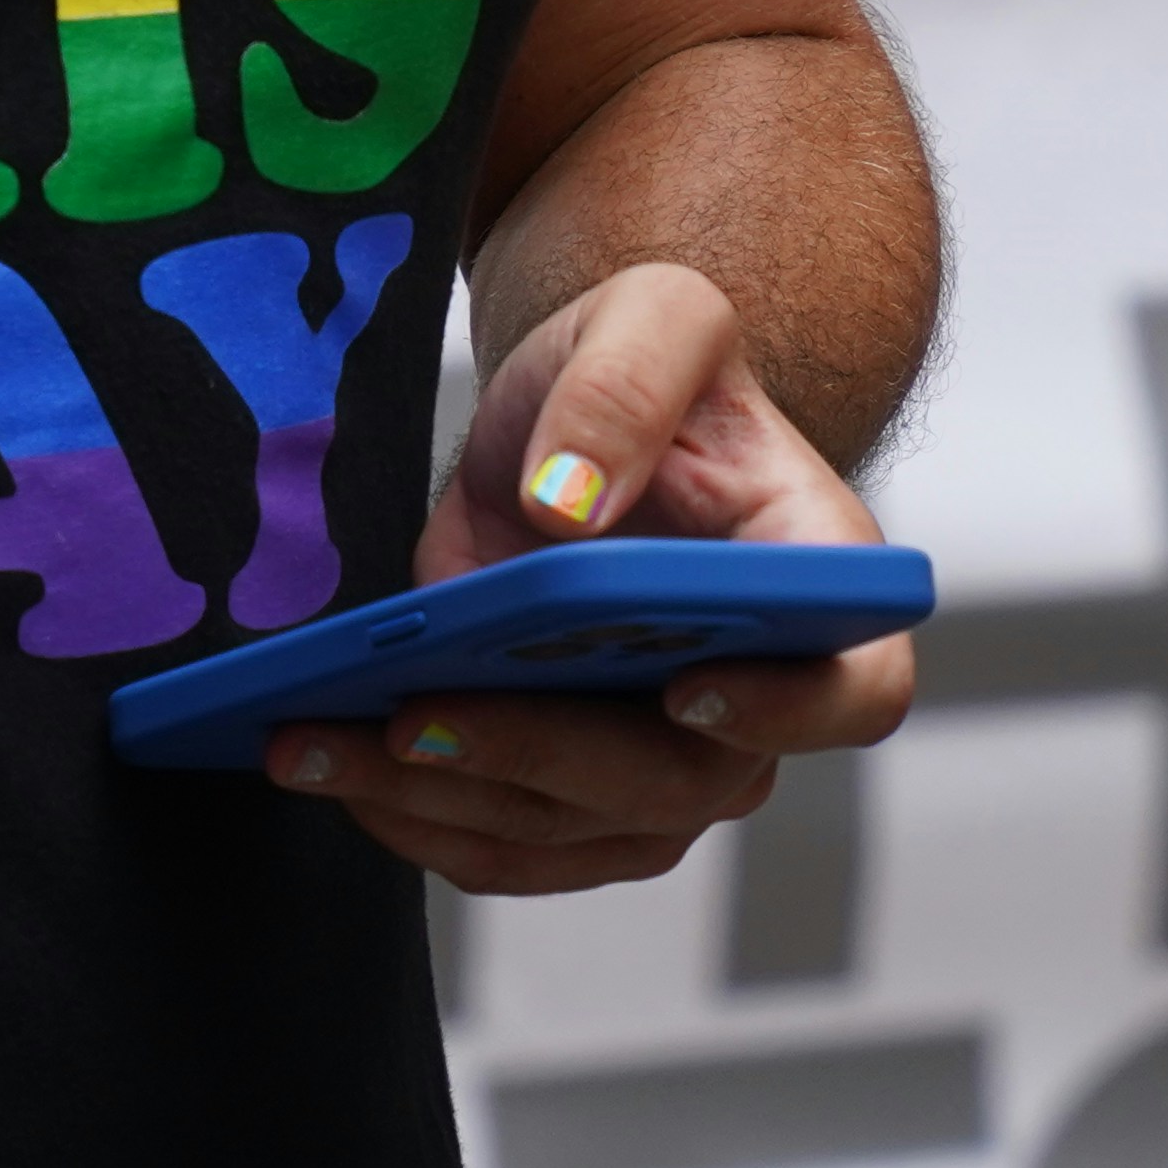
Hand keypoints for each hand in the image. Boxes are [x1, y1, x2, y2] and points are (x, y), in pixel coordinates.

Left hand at [269, 260, 919, 896]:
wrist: (574, 427)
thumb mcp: (648, 319)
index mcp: (817, 586)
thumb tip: (567, 508)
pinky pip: (505, 848)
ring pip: (574, 833)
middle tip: (416, 717)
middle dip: (538, 758)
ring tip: (312, 744)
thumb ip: (625, 385)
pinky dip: (411, 819)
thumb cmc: (642, 374)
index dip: (789, 709)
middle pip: (680, 785)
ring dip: (438, 802)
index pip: (856, 688)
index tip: (683, 687)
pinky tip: (322, 762)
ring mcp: (669, 767)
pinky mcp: (575, 799)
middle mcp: (760, 704)